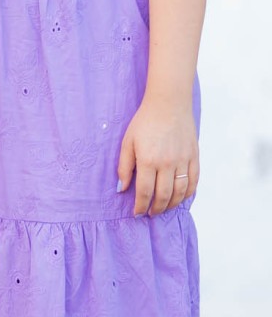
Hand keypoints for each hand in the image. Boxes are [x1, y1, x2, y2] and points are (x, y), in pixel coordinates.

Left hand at [116, 98, 198, 215]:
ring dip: (171, 205)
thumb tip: (122, 189)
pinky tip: (180, 198)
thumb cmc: (145, 121)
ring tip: (163, 208)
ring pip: (179, 193)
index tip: (137, 213)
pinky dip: (187, 194)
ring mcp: (183, 161)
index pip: (144, 192)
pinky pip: (193, 182)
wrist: (169, 104)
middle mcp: (167, 164)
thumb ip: (124, 166)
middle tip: (150, 213)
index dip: (140, 206)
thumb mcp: (128, 141)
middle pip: (163, 196)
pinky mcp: (194, 157)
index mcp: (148, 160)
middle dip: (156, 209)